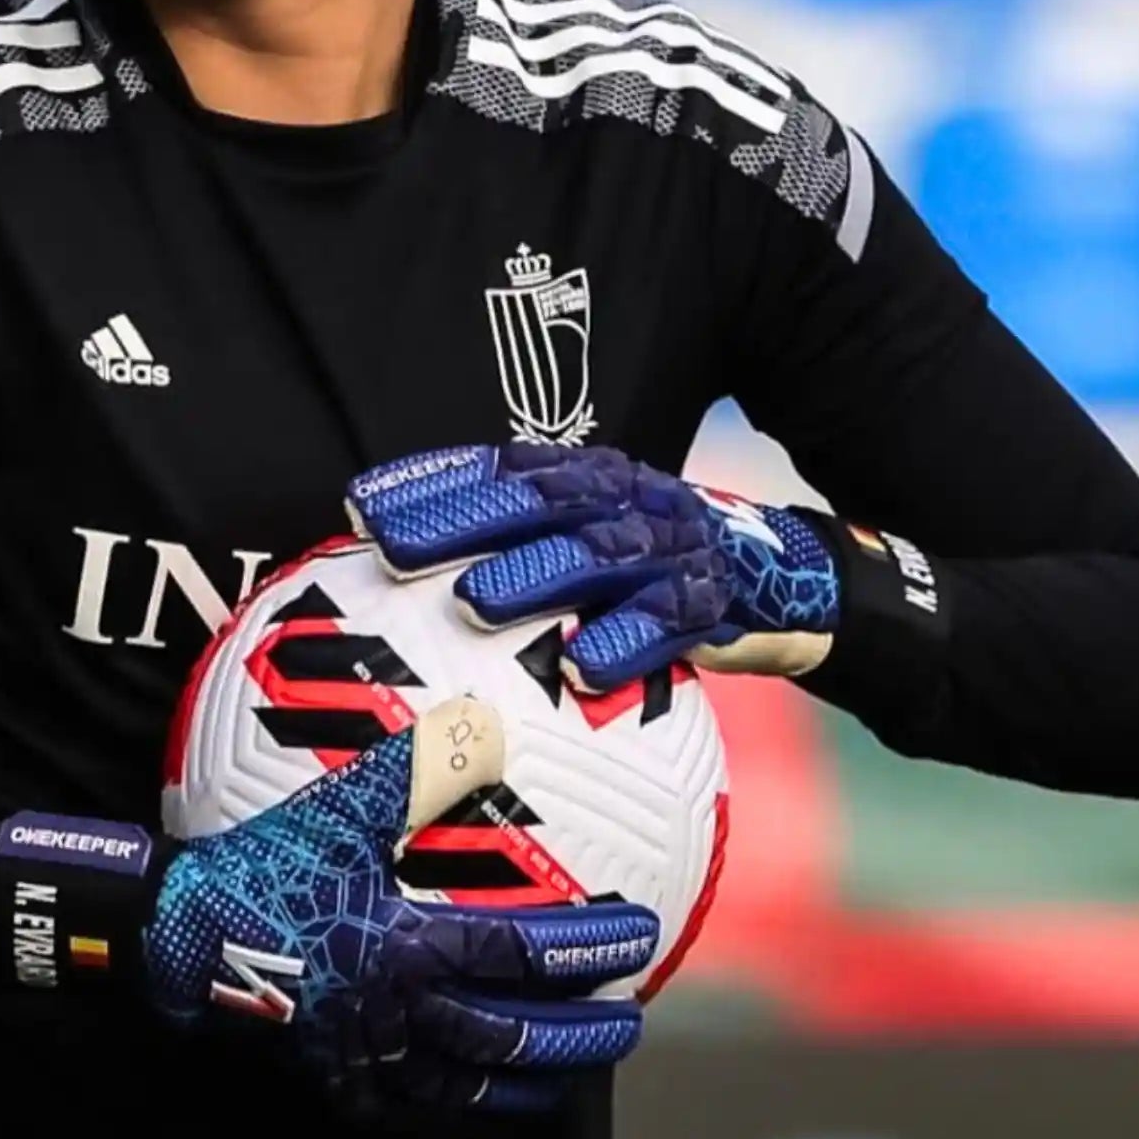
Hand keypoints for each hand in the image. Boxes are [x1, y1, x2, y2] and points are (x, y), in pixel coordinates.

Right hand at [144, 696, 659, 1113]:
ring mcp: (368, 1054)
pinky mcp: (334, 1078)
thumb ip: (417, 767)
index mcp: (410, 946)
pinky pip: (407, 1110)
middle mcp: (400, 1011)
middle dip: (579, 1035)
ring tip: (572, 1078)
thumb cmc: (266, 863)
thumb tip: (481, 722)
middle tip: (629, 1023)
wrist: (181, 931)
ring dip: (528, 1084)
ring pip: (467, 1084)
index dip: (586, 946)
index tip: (640, 936)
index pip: (520, 952)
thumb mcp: (342, 804)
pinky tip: (471, 1104)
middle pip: (510, 1037)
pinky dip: (452, 1111)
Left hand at [346, 442, 839, 687]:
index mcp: (585, 477)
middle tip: (387, 547)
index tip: (358, 504)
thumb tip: (398, 561)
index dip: (429, 481)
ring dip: (529, 579)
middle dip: (457, 522)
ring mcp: (666, 550)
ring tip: (470, 604)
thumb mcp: (585, 537)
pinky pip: (665, 625)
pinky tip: (583, 669)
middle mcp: (622, 501)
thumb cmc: (649, 566)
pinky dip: (624, 644)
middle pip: (531, 504)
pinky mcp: (708, 606)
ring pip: (592, 558)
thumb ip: (513, 540)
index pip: (496, 469)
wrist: (780, 580)